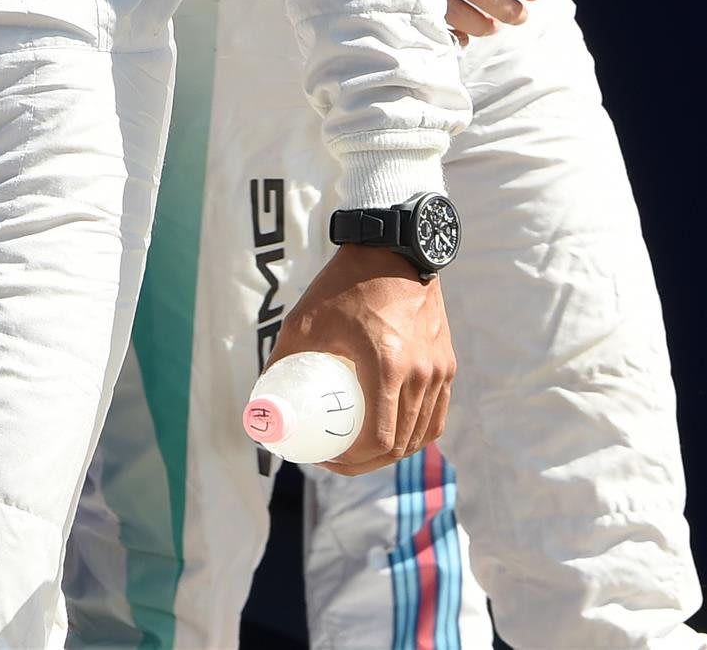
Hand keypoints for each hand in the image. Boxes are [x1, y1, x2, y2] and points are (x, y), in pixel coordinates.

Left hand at [265, 244, 453, 475]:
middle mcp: (420, 372)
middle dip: (367, 463)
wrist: (392, 247)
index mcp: (387, 365)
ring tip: (363, 452)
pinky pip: (436, 414)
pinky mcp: (447, 362)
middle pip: (400, 445)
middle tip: (338, 459)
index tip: (327, 458)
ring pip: (421, 434)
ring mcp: (438, 369)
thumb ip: (282, 359)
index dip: (352, 462)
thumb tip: (262, 399)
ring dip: (393, 452)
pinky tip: (397, 436)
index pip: (379, 441)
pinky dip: (416, 434)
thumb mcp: (306, 320)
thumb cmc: (344, 283)